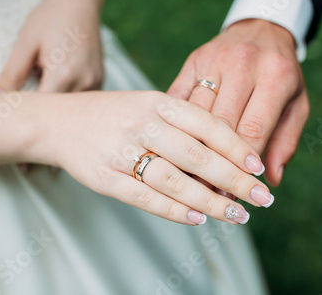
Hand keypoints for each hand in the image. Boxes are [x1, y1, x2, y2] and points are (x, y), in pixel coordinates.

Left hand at [0, 0, 114, 171]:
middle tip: (36, 170)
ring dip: (67, 136)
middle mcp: (85, 83)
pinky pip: (89, 107)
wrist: (81, 2)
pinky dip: (78, 120)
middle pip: (67, 125)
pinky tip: (70, 130)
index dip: (35, 143)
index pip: (48, 119)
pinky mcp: (101, 81)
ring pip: (80, 119)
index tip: (26, 166)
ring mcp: (97, 83)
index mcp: (64, 74)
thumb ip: (12, 75)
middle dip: (52, 147)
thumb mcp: (26, 43)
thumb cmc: (52, 18)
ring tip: (53, 156)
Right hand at [26, 91, 274, 224]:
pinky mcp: (104, 177)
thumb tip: (226, 157)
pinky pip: (144, 198)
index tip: (258, 167)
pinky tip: (198, 218)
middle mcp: (141, 124)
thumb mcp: (148, 105)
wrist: (60, 122)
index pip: (206, 124)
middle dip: (234, 179)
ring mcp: (121, 151)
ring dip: (209, 201)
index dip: (236, 147)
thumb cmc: (115, 115)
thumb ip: (183, 126)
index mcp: (157, 103)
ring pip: (174, 180)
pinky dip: (174, 210)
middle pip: (196, 155)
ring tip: (236, 215)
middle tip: (261, 198)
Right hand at [168, 19, 309, 185]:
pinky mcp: (192, 63)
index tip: (236, 195)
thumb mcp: (296, 105)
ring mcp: (212, 61)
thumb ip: (286, 141)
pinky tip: (172, 151)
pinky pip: (178, 99)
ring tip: (189, 181)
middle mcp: (241, 65)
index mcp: (275, 76)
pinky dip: (175, 127)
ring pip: (194, 115)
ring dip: (190, 150)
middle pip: (220, 124)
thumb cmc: (282, 74)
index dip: (242, 167)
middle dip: (214, 164)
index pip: (253, 129)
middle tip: (209, 195)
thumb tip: (271, 181)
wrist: (261, 28)